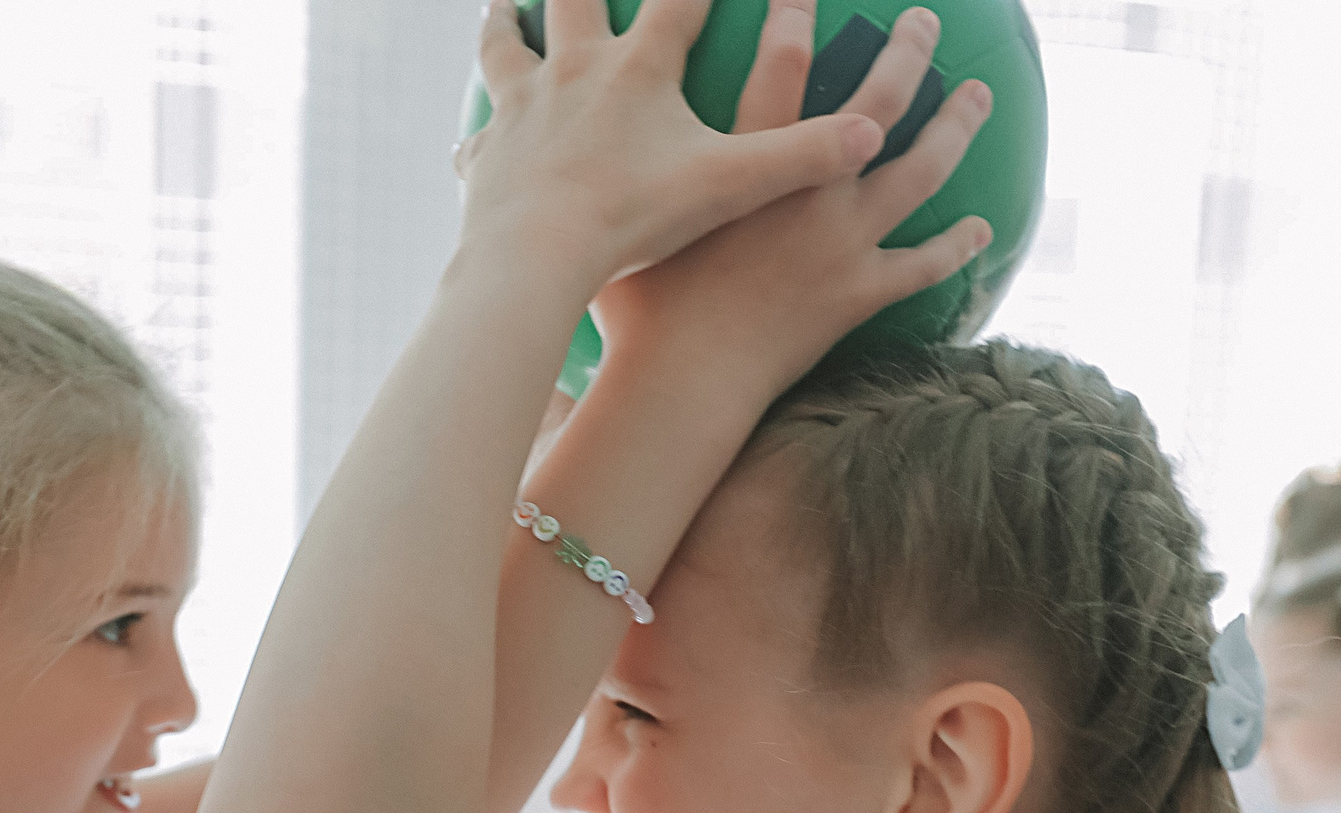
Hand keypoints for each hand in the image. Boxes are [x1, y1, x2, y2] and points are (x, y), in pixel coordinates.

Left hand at [454, 0, 886, 300]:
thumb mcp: (729, 185)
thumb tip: (872, 134)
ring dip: (504, 24)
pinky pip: (475, 140)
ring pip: (505, 48)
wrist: (534, 259)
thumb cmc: (631, 217)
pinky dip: (475, 139)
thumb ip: (801, 157)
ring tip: (501, 9)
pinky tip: (468, 146)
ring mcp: (521, 109)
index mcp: (637, 68)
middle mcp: (574, 72)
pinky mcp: (485, 156)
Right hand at [591, 3, 993, 393]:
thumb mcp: (627, 231)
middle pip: (879, 100)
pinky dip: (958, 247)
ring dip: (958, 126)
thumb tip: (587, 166)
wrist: (684, 381)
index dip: (796, 13)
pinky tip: (983, 230)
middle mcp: (812, 190)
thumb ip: (630, 191)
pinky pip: (923, 264)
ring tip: (978, 95)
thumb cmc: (642, 311)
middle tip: (923, 22)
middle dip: (908, 51)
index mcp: (752, 164)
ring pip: (922, 169)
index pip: (784, 62)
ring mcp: (844, 240)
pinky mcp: (860, 293)